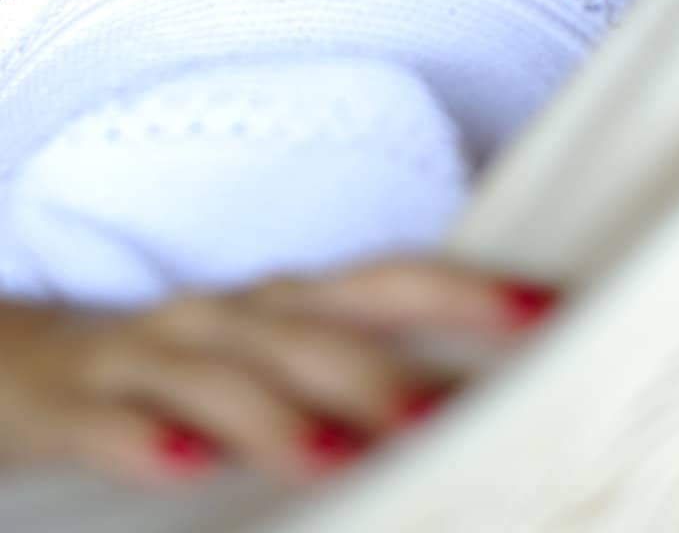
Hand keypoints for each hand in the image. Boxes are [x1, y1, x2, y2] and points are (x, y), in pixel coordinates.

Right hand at [0, 254, 559, 487]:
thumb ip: (361, 374)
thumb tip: (477, 407)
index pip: (393, 282)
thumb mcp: (274, 358)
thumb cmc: (186, 366)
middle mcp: (234, 316)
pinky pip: (115, 420)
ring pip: (222, 375)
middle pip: (317, 332)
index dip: (469, 291)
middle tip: (456, 414)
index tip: (551, 310)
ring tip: (343, 456)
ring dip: (283, 415)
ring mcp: (155, 353)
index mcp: (291, 303)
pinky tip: (185, 471)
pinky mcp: (81, 400)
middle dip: (387, 371)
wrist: (29, 359)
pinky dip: (150, 442)